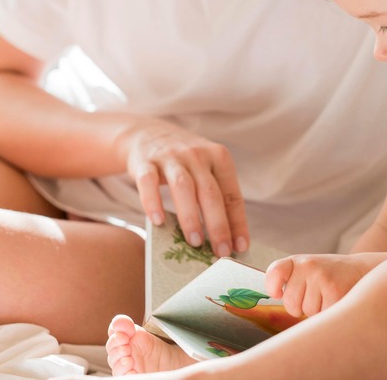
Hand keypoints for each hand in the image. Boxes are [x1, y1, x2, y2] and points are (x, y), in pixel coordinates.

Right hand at [119, 117, 247, 256]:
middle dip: (218, 225)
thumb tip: (227, 239)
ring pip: (184, 187)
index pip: (232, 195)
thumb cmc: (185, 162)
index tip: (241, 247)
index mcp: (219, 158)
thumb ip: (216, 196)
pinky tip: (157, 222)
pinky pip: (149, 182)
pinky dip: (152, 202)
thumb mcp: (206, 169)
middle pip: (211, 193)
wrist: (147, 133)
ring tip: (195, 242)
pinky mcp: (145, 161)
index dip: (238, 222)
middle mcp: (197, 154)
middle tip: (221, 252)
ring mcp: (171, 156)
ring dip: (190, 217)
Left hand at [265, 254, 372, 317]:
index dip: (273, 287)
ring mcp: (321, 277)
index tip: (278, 293)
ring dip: (317, 310)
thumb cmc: (329, 275)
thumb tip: (275, 297)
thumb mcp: (307, 270)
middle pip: (290, 303)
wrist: (361, 270)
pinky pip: (322, 315)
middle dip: (301, 307)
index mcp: (297, 261)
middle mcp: (308, 265)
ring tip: (328, 295)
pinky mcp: (334, 290)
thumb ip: (290, 281)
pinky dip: (329, 313)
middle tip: (316, 295)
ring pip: (307, 311)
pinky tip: (336, 300)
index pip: (275, 273)